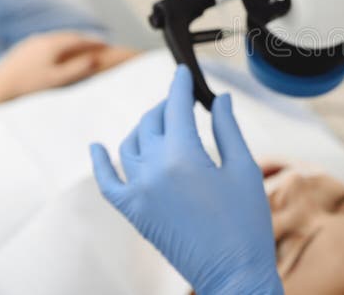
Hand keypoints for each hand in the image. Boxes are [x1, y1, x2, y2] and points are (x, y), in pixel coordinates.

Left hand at [0, 32, 118, 112]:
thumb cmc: (30, 86)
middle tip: (97, 43)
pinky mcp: (23, 48)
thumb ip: (78, 68)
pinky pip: (46, 42)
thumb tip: (95, 59)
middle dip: (84, 39)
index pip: (79, 39)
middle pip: (68, 35)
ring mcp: (31, 42)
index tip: (107, 44)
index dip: (94, 41)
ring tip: (81, 47)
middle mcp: (42, 39)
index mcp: (52, 45)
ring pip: (57, 38)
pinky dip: (59, 45)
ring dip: (71, 41)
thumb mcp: (58, 79)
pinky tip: (59, 53)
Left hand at [90, 66, 282, 294]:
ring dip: (145, 126)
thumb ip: (228, 129)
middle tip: (185, 100)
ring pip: (131, 144)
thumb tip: (220, 99)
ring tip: (163, 120)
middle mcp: (153, 171)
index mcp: (183, 156)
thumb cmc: (246, 222)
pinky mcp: (134, 213)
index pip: (176, 107)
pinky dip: (101, 162)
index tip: (183, 71)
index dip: (180, 85)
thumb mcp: (244, 168)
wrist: (233, 272)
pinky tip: (97, 147)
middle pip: (152, 122)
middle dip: (167, 104)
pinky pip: (108, 182)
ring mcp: (138, 193)